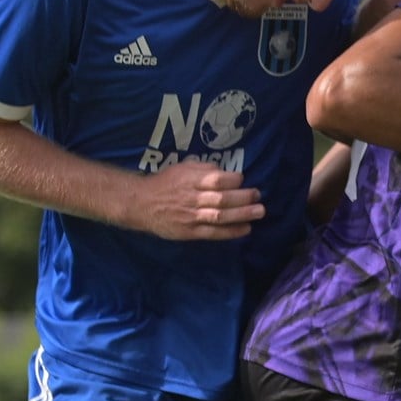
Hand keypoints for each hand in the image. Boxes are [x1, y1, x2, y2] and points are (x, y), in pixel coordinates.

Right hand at [131, 160, 263, 239]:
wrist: (140, 204)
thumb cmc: (166, 183)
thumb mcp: (183, 167)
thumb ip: (204, 168)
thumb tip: (225, 171)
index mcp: (190, 180)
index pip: (216, 180)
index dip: (233, 180)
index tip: (242, 179)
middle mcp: (192, 198)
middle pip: (222, 199)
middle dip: (243, 198)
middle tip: (258, 195)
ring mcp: (191, 217)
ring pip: (220, 216)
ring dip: (242, 214)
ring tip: (259, 212)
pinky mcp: (189, 232)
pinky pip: (213, 233)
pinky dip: (231, 232)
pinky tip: (246, 229)